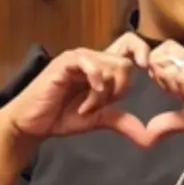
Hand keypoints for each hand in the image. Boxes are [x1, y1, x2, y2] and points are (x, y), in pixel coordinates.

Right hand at [3, 46, 148, 147]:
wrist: (33, 124)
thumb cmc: (63, 116)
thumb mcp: (100, 120)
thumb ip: (123, 122)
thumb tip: (150, 137)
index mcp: (103, 67)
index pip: (129, 47)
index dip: (143, 51)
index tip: (150, 70)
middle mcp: (93, 58)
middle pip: (125, 62)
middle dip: (120, 89)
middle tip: (102, 105)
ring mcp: (79, 58)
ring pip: (112, 65)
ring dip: (104, 93)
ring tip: (88, 107)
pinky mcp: (65, 62)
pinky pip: (91, 64)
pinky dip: (95, 84)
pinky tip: (87, 102)